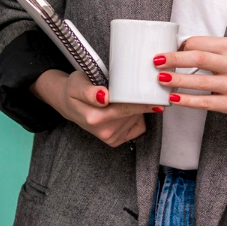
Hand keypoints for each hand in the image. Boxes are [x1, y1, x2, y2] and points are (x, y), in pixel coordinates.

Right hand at [32, 69, 152, 146]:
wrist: (69, 105)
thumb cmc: (75, 90)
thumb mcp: (76, 84)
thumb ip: (89, 92)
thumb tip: (104, 97)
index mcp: (95, 117)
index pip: (126, 108)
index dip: (142, 103)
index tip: (157, 100)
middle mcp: (104, 130)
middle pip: (134, 112)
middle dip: (136, 100)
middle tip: (124, 89)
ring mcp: (110, 137)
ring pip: (137, 118)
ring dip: (134, 107)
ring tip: (117, 100)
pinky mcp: (115, 141)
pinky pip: (138, 127)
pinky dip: (136, 118)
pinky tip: (123, 111)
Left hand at [155, 36, 226, 127]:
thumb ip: (209, 49)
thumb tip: (177, 48)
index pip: (199, 43)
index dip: (179, 47)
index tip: (166, 52)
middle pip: (198, 58)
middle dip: (173, 59)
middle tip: (155, 61)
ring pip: (200, 82)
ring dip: (177, 80)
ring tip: (160, 79)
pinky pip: (205, 102)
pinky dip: (187, 100)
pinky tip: (173, 99)